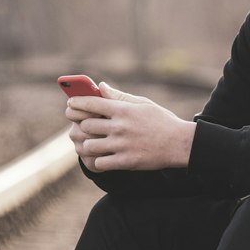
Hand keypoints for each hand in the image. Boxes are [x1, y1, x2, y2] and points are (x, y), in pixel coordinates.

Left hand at [66, 81, 194, 170]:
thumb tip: (100, 87)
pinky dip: (98, 161)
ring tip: (92, 144)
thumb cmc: (161, 121)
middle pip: (86, 125)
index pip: (91, 103)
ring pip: (89, 146)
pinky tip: (102, 158)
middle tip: (81, 127)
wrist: (180, 144)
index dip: (76, 103)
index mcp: (123, 110)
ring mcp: (122, 145)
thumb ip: (119, 97)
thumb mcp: (142, 104)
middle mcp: (120, 127)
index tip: (70, 104)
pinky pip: (100, 163)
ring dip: (88, 145)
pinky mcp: (126, 162)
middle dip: (81, 126)